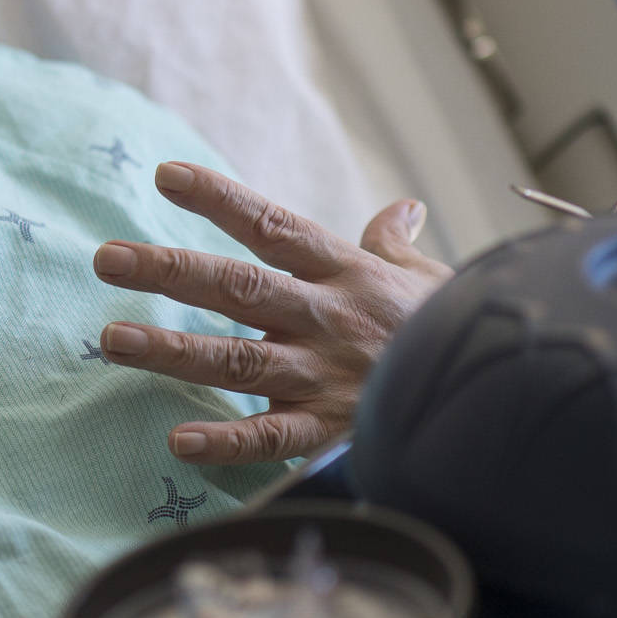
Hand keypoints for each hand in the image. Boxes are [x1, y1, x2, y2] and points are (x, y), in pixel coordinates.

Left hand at [91, 162, 451, 464]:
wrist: (509, 395)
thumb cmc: (459, 332)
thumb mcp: (431, 278)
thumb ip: (396, 245)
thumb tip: (400, 208)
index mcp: (344, 272)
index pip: (271, 224)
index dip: (219, 197)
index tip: (165, 175)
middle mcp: (326, 318)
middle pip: (237, 287)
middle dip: (168, 271)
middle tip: (107, 258)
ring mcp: (324, 375)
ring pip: (237, 360)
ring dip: (171, 351)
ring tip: (112, 340)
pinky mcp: (332, 431)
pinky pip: (272, 439)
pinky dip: (226, 442)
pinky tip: (179, 439)